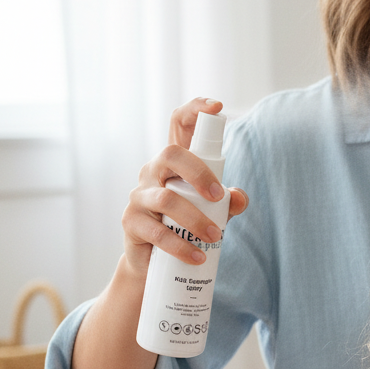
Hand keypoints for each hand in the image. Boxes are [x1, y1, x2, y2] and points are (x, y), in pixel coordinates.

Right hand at [121, 98, 248, 276]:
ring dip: (196, 219)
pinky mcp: (131, 222)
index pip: (178, 124)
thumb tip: (238, 197)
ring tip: (216, 237)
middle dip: (199, 173)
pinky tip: (198, 257)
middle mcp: (153, 171)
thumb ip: (229, 202)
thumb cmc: (187, 225)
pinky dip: (181, 246)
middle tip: (219, 198)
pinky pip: (156, 232)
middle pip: (171, 154)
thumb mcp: (213, 212)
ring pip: (166, 199)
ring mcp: (139, 195)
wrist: (155, 261)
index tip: (217, 107)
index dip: (195, 110)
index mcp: (174, 162)